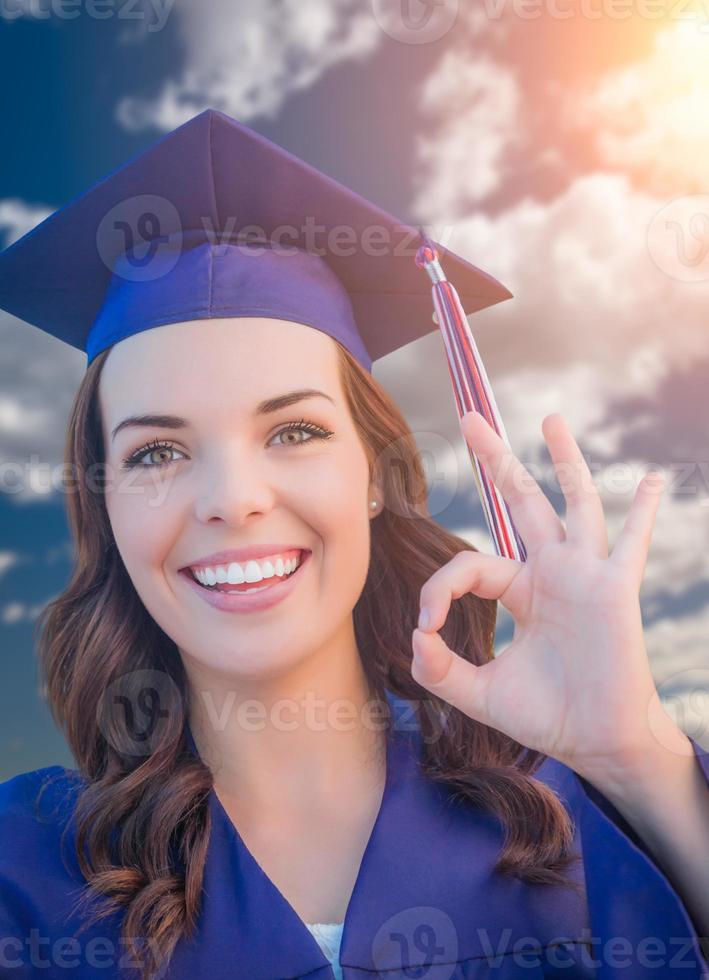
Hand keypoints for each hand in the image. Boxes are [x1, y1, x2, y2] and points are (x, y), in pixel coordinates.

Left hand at [411, 410, 670, 781]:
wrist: (595, 744)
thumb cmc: (547, 717)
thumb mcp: (480, 694)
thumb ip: (441, 671)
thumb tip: (415, 639)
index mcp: (521, 591)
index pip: (471, 564)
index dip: (439, 589)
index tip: (426, 628)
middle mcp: (552, 573)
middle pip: (520, 502)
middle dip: (496, 460)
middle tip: (471, 420)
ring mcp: (585, 575)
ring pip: (574, 504)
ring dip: (563, 461)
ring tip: (550, 419)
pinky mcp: (615, 590)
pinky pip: (632, 544)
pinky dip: (645, 513)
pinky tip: (654, 482)